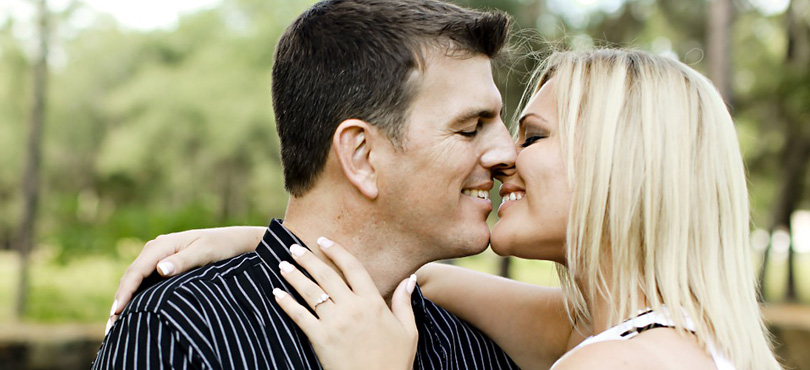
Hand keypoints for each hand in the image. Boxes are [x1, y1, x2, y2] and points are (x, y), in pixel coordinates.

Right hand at [107, 226, 263, 331]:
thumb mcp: (205, 253)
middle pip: (131, 275)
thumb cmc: (220, 246)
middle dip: (120, 298)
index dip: (125, 291)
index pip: (137, 270)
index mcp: (162, 244)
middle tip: (111, 323)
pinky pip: (143, 279)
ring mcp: (157, 256)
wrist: (232, 241)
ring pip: (135, 278)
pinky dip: (135, 293)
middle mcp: (155, 248)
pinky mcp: (162, 263)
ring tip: (116, 321)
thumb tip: (160, 269)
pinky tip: (132, 309)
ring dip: (125, 297)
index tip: (117, 310)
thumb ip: (183, 261)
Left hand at [273, 237, 417, 369]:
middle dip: (308, 259)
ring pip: (310, 292)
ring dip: (294, 276)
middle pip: (326, 275)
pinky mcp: (320, 339)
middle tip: (294, 248)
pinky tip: (276, 293)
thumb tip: (410, 279)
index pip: (353, 267)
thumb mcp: (408, 330)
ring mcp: (335, 323)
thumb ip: (404, 302)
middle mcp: (353, 308)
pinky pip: (299, 316)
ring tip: (282, 266)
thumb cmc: (395, 361)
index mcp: (373, 302)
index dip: (337, 251)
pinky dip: (286, 303)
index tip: (323, 241)